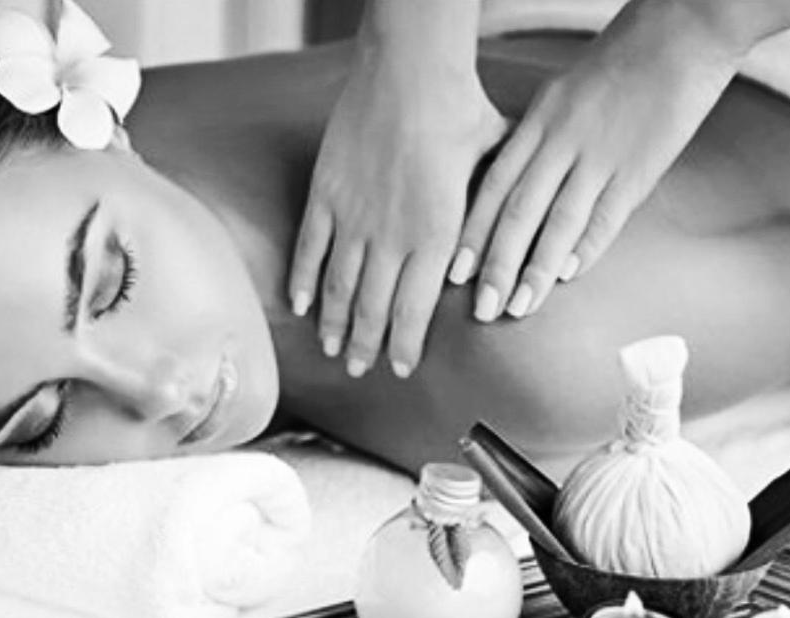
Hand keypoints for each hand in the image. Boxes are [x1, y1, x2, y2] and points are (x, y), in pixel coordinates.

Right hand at [289, 48, 506, 377]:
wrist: (409, 74)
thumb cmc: (458, 114)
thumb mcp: (489, 172)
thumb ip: (486, 216)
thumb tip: (490, 248)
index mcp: (435, 238)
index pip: (415, 311)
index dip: (405, 345)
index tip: (400, 369)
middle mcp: (391, 239)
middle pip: (373, 309)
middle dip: (367, 346)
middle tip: (360, 371)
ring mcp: (353, 219)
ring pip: (339, 288)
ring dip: (335, 324)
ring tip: (332, 350)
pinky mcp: (325, 196)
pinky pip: (309, 250)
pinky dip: (302, 281)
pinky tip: (299, 306)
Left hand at [457, 0, 742, 320]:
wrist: (680, 34)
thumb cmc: (618, 66)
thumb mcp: (561, 96)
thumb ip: (538, 142)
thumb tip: (516, 191)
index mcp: (538, 123)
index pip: (495, 188)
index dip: (472, 233)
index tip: (454, 273)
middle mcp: (561, 142)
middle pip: (519, 212)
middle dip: (495, 264)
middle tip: (481, 308)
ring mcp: (601, 156)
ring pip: (558, 222)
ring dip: (537, 270)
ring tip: (519, 307)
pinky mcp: (639, 167)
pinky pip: (607, 215)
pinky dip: (587, 247)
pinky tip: (569, 277)